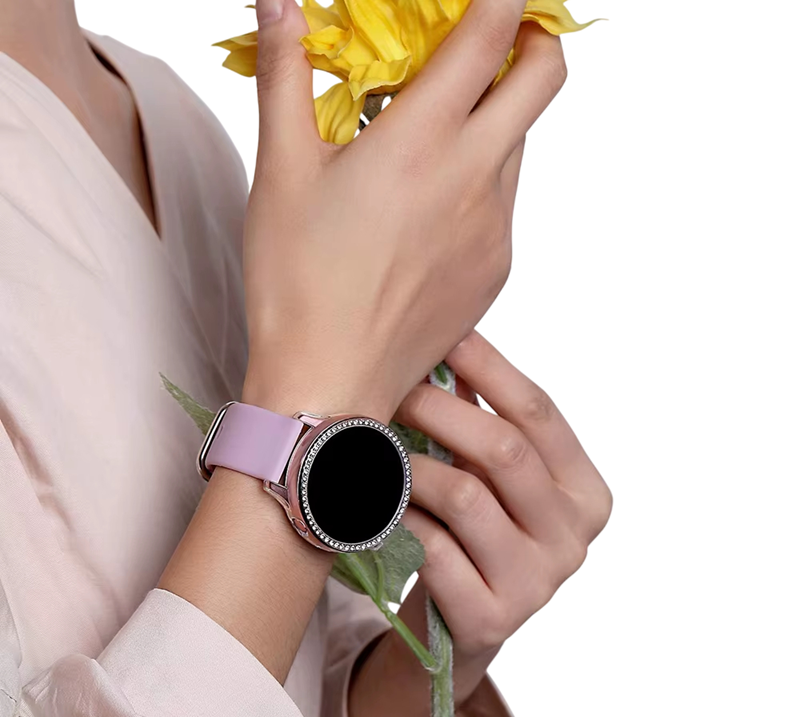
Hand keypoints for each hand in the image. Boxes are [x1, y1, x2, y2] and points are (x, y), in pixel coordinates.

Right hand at [241, 0, 566, 420]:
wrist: (329, 381)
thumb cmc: (296, 281)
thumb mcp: (281, 170)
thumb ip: (286, 73)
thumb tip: (280, 1)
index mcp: (421, 141)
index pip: (494, 32)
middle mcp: (475, 179)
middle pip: (545, 78)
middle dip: (533, 41)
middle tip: (494, 41)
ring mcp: (495, 228)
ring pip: (521, 145)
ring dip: (496, 120)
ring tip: (435, 139)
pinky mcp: (497, 270)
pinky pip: (505, 205)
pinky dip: (482, 183)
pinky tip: (430, 211)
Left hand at [348, 330, 611, 716]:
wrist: (461, 621)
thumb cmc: (478, 533)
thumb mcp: (493, 477)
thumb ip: (484, 420)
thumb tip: (445, 342)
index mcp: (587, 493)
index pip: (540, 413)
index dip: (489, 368)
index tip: (444, 336)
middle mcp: (574, 539)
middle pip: (504, 450)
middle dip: (439, 409)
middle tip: (393, 389)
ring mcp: (537, 584)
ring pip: (464, 496)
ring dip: (409, 463)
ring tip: (373, 445)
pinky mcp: (491, 618)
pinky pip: (431, 546)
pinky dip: (397, 515)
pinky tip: (373, 499)